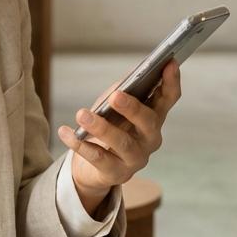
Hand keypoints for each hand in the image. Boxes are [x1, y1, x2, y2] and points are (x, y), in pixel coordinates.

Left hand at [56, 58, 181, 198]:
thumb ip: (122, 92)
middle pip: (148, 121)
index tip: (169, 62)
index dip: (171, 81)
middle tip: (115, 95)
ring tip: (82, 114)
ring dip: (101, 127)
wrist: (94, 167)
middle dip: (132, 108)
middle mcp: (150, 138)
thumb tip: (123, 84)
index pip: (168, 98)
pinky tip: (65, 132)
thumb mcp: (114, 107)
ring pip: (121, 142)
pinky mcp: (117, 173)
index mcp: (154, 117)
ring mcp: (136, 158)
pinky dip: (79, 144)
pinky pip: (97, 158)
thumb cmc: (108, 127)